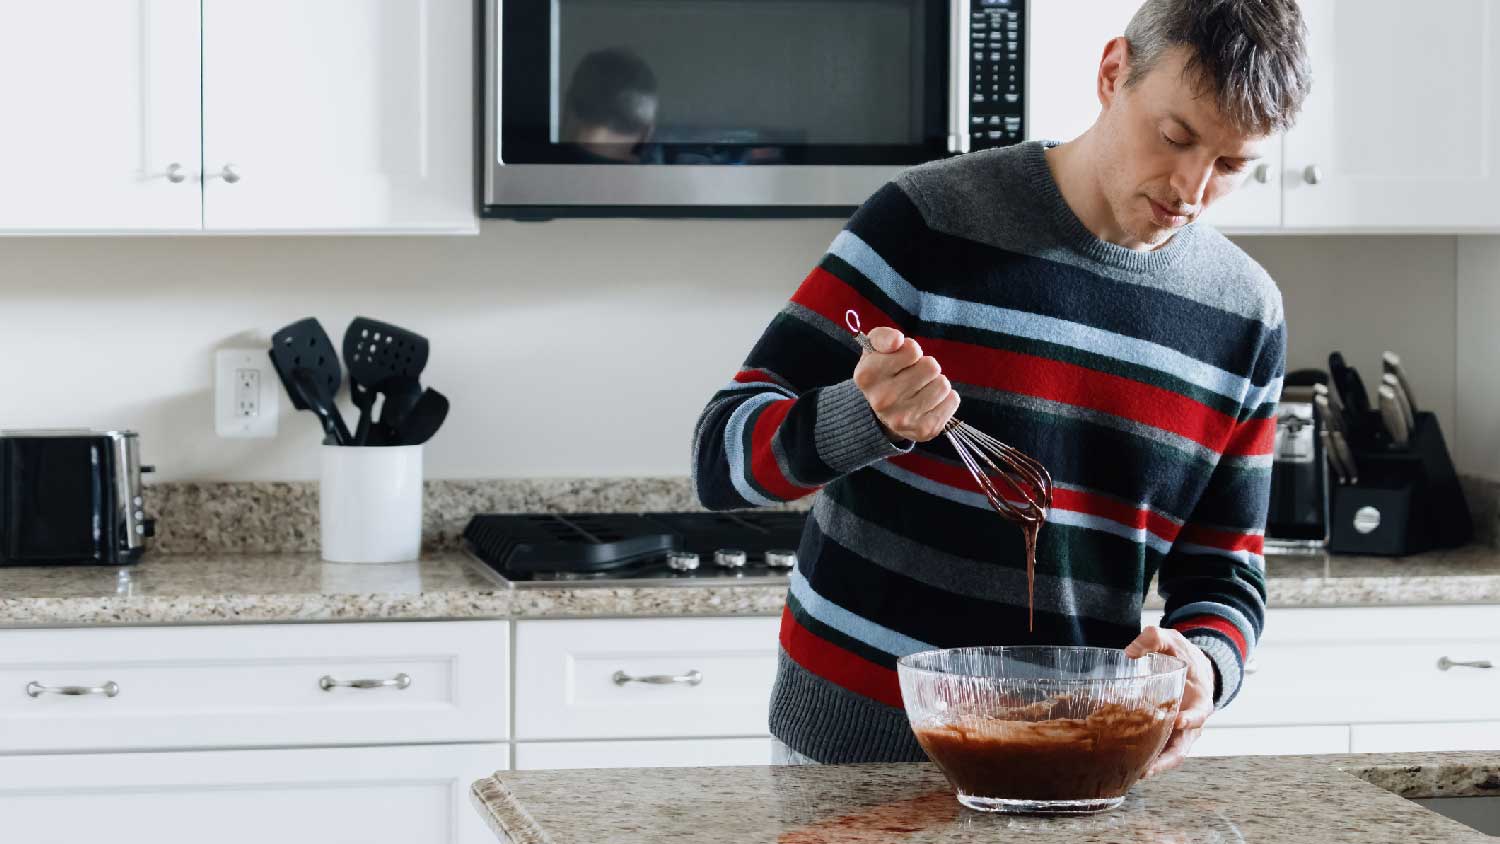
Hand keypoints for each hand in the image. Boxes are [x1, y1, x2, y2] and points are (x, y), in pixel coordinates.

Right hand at [852, 327, 959, 442]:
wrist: (881, 414)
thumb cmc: (883, 373)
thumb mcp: (875, 350)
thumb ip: (883, 337)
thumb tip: (897, 341)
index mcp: (868, 376)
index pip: (912, 350)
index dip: (911, 351)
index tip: (902, 360)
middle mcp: (882, 400)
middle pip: (931, 366)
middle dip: (925, 367)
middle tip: (913, 376)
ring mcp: (903, 418)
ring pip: (942, 384)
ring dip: (935, 382)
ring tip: (921, 389)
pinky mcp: (923, 430)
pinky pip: (952, 401)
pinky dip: (945, 398)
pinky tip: (929, 402)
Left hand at [1124, 626, 1214, 777]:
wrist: (1193, 668)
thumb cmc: (1185, 657)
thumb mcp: (1174, 641)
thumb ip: (1155, 638)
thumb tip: (1130, 651)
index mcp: (1200, 702)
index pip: (1198, 716)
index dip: (1190, 721)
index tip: (1178, 722)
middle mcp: (1190, 724)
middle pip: (1180, 749)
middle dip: (1164, 761)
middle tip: (1146, 769)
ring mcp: (1176, 733)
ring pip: (1165, 755)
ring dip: (1149, 765)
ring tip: (1129, 773)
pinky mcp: (1161, 734)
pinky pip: (1152, 748)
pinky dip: (1139, 755)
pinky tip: (1118, 759)